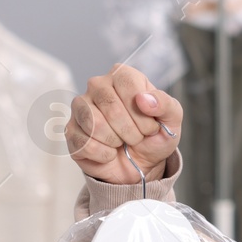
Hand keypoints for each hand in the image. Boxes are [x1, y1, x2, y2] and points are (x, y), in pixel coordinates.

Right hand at [65, 63, 181, 185]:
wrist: (138, 165)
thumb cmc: (152, 137)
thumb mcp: (171, 120)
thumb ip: (165, 105)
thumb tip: (144, 99)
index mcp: (122, 76)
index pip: (127, 83)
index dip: (142, 112)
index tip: (150, 127)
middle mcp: (98, 85)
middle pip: (110, 106)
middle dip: (131, 131)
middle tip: (137, 138)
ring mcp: (81, 107)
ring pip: (95, 124)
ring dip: (115, 141)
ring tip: (122, 143)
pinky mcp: (71, 130)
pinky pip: (85, 143)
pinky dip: (103, 155)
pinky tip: (109, 153)